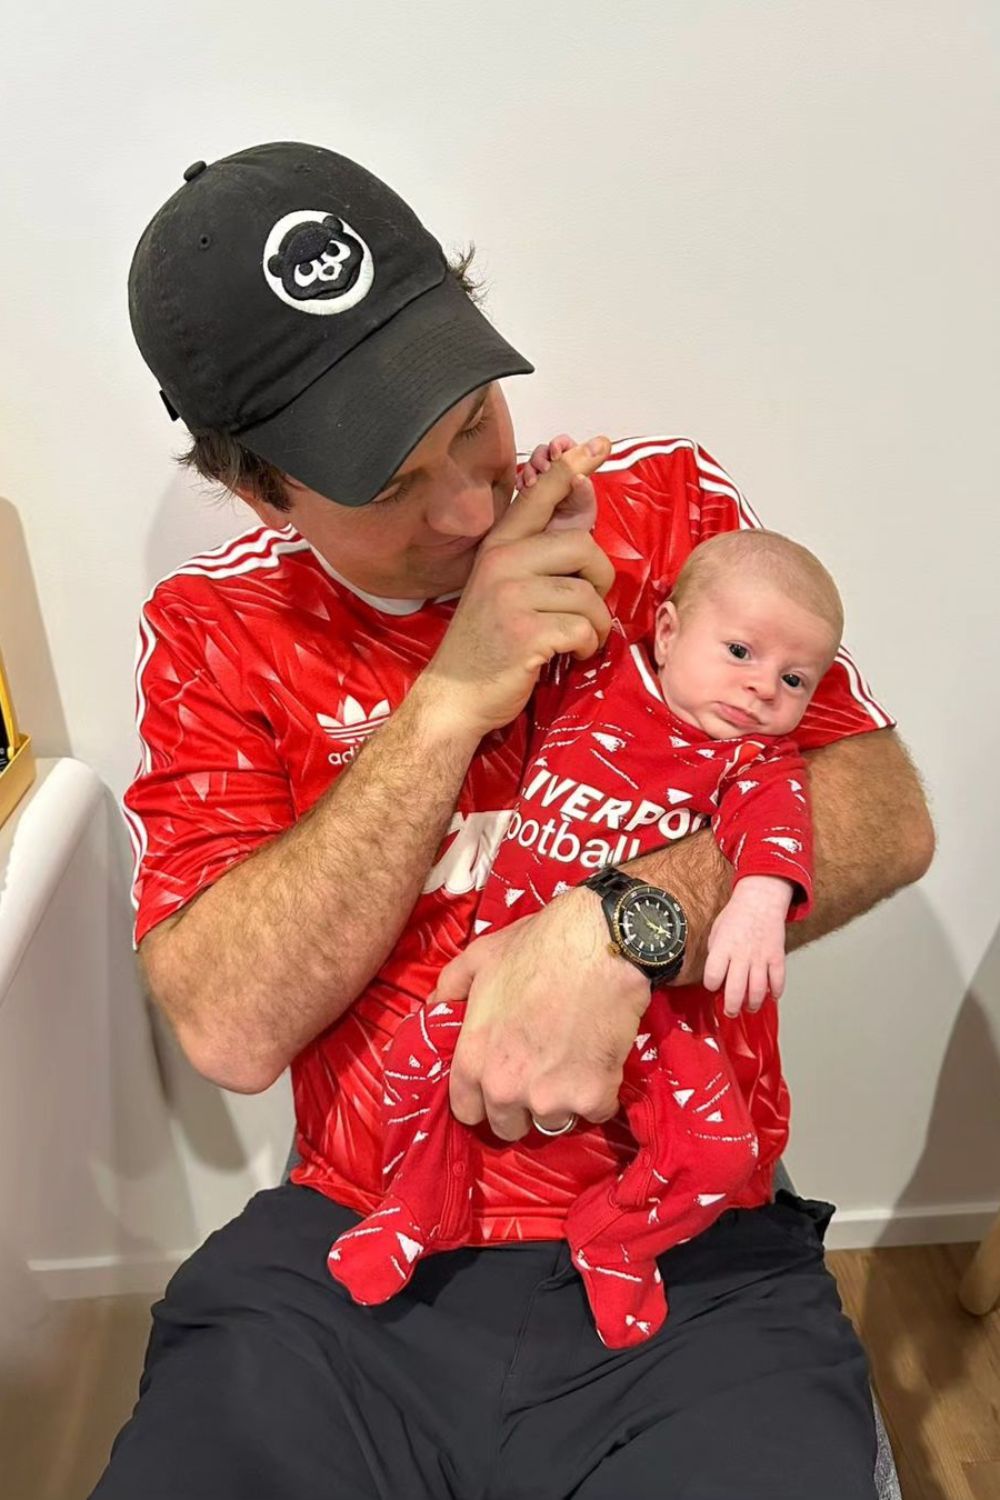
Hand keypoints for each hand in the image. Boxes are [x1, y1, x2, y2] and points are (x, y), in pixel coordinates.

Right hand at [418, 438, 614, 743]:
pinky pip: (585, 628)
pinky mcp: (526, 632)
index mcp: (499, 546)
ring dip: (596, 623)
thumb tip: (582, 516)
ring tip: (576, 637)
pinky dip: (588, 646)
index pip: (540, 495)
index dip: (572, 467)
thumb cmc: (487, 641)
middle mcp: (502, 562)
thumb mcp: (504, 587)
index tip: (599, 443)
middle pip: (583, 546)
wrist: (455, 694)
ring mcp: (512, 596)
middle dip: (599, 580)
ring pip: (589, 594)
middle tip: (588, 604)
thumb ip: (539, 554)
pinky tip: (570, 654)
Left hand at [434, 888, 650, 1141]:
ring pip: (553, 1121)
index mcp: (473, 1060)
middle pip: (508, 1126)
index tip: (500, 1083)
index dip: (482, 1098)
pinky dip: (600, 1093)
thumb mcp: (479, 958)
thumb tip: (433, 1007)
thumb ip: (449, 988)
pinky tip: (602, 1059)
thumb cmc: (537, 947)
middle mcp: (506, 1089)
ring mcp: (550, 1099)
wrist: (600, 946)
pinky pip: (596, 1110)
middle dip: (522, 1105)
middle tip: (540, 1071)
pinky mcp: (593, 1098)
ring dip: (562, 1100)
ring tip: (573, 1062)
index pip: (466, 1112)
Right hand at [519, 434, 597, 532]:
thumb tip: (581, 476)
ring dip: (531, 467)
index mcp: (576, 476)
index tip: (557, 452)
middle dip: (543, 456)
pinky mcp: (527, 492)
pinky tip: (523, 487)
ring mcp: (542, 484)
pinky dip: (521, 478)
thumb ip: (584, 493)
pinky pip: (521, 477)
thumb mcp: (583, 513)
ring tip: (532, 481)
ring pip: (534, 463)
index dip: (562, 445)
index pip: (569, 449)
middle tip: (544, 467)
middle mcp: (559, 477)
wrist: (553, 553)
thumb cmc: (572, 535)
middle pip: (548, 452)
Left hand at [702, 876, 792, 1017]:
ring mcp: (761, 957)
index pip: (713, 976)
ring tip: (750, 1007)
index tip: (714, 986)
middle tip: (731, 1011)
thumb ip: (716, 954)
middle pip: (736, 990)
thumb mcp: (716, 931)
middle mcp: (741, 954)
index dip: (712, 985)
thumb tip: (717, 976)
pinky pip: (778, 981)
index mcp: (723, 947)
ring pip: (758, 990)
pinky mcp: (777, 956)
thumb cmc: (737, 915)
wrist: (761, 899)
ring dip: (753, 1004)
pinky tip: (771, 995)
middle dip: (732, 1007)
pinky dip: (775, 992)